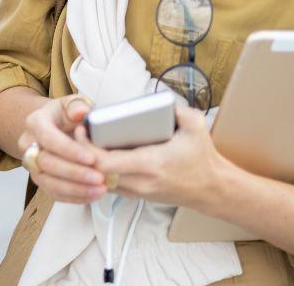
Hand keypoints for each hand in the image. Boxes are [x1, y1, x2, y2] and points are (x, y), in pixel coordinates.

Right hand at [18, 94, 105, 203]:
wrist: (55, 126)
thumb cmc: (67, 115)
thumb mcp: (73, 103)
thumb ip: (78, 106)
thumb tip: (81, 112)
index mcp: (36, 122)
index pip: (48, 138)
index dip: (69, 150)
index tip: (91, 159)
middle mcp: (28, 144)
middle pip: (46, 163)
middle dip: (74, 173)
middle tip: (99, 178)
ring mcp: (32, 164)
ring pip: (48, 182)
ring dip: (75, 189)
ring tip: (100, 190)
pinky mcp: (39, 179)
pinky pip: (52, 193)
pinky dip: (73, 197)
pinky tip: (92, 195)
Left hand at [84, 102, 230, 209]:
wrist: (213, 190)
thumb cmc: (202, 158)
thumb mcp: (196, 126)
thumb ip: (178, 108)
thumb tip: (158, 98)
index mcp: (151, 163)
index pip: (104, 162)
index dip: (85, 147)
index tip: (81, 129)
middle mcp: (140, 181)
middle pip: (95, 173)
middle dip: (81, 154)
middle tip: (80, 133)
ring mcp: (138, 191)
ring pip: (99, 181)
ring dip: (89, 164)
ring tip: (86, 143)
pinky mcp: (137, 196)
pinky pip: (109, 186)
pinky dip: (99, 173)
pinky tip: (99, 156)